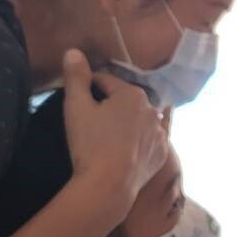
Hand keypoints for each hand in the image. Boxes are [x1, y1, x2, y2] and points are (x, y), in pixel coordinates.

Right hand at [61, 50, 168, 218]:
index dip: (90, 86)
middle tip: (95, 115)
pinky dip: (147, 135)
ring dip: (132, 119)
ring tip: (116, 128)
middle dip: (113, 102)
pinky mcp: (162, 154)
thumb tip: (73, 51)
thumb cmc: (90, 144)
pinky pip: (154, 138)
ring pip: (144, 118)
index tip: (79, 95)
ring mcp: (160, 133)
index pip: (106, 81)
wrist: (108, 185)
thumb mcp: (76, 107)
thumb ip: (76, 77)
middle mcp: (151, 109)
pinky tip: (144, 136)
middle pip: (127, 99)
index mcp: (131, 94)